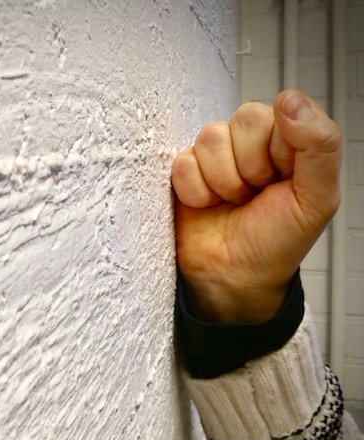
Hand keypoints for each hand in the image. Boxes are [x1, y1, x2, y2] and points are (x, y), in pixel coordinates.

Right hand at [171, 89, 341, 322]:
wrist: (234, 278)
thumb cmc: (276, 243)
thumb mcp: (317, 199)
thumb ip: (319, 144)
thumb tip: (289, 99)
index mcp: (288, 143)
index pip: (279, 114)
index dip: (277, 153)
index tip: (279, 184)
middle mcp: (251, 144)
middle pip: (243, 119)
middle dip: (249, 167)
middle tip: (253, 195)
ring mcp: (215, 157)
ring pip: (211, 138)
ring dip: (221, 181)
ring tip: (230, 203)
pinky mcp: (184, 173)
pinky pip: (183, 162)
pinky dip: (195, 193)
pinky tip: (206, 206)